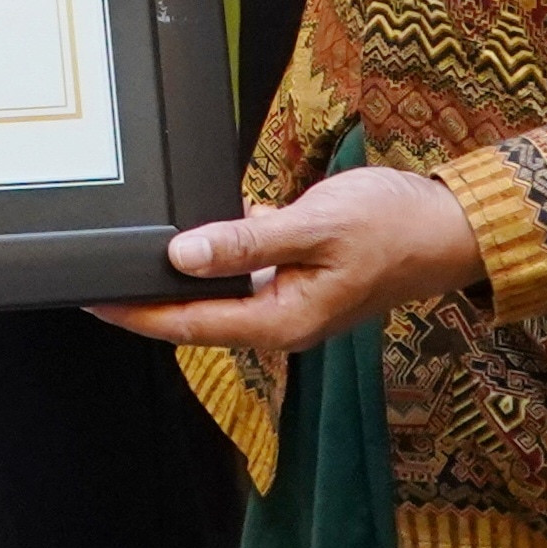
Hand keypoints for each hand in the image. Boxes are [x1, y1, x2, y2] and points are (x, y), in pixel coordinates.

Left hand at [95, 164, 485, 354]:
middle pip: (198, 315)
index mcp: (282, 321)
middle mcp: (282, 319)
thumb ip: (247, 242)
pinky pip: (246, 266)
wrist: (453, 226)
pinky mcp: (300, 274)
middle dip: (148, 299)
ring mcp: (291, 298)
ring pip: (220, 290)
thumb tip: (183, 257)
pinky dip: (220, 248)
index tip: (93, 299)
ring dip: (181, 274)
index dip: (138, 314)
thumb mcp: (315, 228)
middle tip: (97, 272)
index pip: (191, 325)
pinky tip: (197, 222)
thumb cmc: (393, 228)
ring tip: (131, 252)